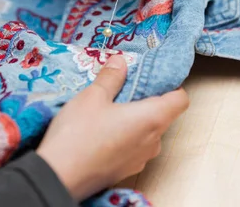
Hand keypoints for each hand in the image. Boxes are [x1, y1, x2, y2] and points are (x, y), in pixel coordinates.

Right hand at [36, 55, 188, 201]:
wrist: (59, 177)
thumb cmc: (79, 134)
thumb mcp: (93, 96)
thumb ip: (111, 77)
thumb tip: (121, 61)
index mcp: (152, 119)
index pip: (181, 100)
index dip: (172, 86)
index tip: (153, 78)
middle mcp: (153, 141)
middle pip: (164, 115)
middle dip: (148, 100)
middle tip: (125, 87)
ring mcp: (140, 159)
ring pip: (148, 133)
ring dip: (135, 119)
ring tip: (110, 108)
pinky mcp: (125, 171)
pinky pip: (135, 147)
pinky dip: (126, 136)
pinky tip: (103, 130)